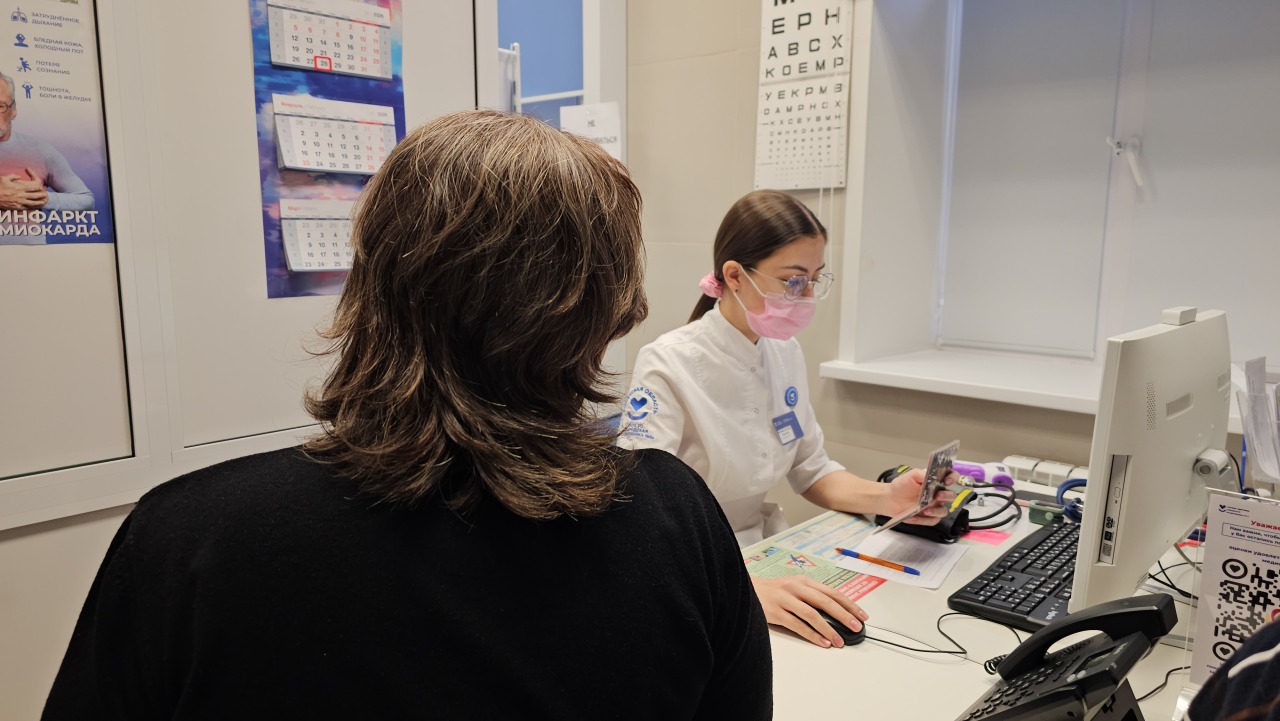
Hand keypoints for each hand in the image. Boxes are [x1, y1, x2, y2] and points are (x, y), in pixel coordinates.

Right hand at [0, 170, 47, 209]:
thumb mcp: (4, 178)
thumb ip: (12, 176)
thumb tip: (19, 176)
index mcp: (19, 187)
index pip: (32, 187)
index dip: (39, 187)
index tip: (42, 187)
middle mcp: (21, 195)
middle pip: (35, 195)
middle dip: (41, 195)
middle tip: (46, 194)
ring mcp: (19, 202)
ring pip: (33, 203)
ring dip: (39, 202)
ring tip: (44, 202)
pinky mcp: (17, 207)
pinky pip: (27, 208)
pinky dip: (33, 207)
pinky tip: (36, 207)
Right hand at [751, 575, 868, 647]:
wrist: (744, 589)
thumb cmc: (772, 591)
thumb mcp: (793, 587)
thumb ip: (811, 596)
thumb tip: (835, 613)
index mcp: (804, 581)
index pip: (832, 592)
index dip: (849, 604)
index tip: (862, 615)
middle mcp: (796, 587)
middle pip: (825, 602)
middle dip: (844, 615)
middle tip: (856, 627)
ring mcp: (785, 599)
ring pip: (812, 614)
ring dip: (828, 629)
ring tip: (839, 641)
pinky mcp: (776, 612)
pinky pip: (797, 625)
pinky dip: (811, 635)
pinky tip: (821, 642)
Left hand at [882, 468, 958, 526]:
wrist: (890, 498)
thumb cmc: (902, 485)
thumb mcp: (911, 475)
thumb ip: (921, 474)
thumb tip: (931, 475)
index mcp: (936, 482)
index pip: (951, 477)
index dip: (953, 478)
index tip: (947, 480)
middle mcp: (938, 494)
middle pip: (951, 496)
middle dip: (947, 496)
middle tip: (938, 495)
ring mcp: (934, 507)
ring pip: (944, 511)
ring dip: (936, 511)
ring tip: (925, 510)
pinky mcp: (927, 518)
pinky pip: (931, 521)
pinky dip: (923, 520)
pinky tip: (913, 517)